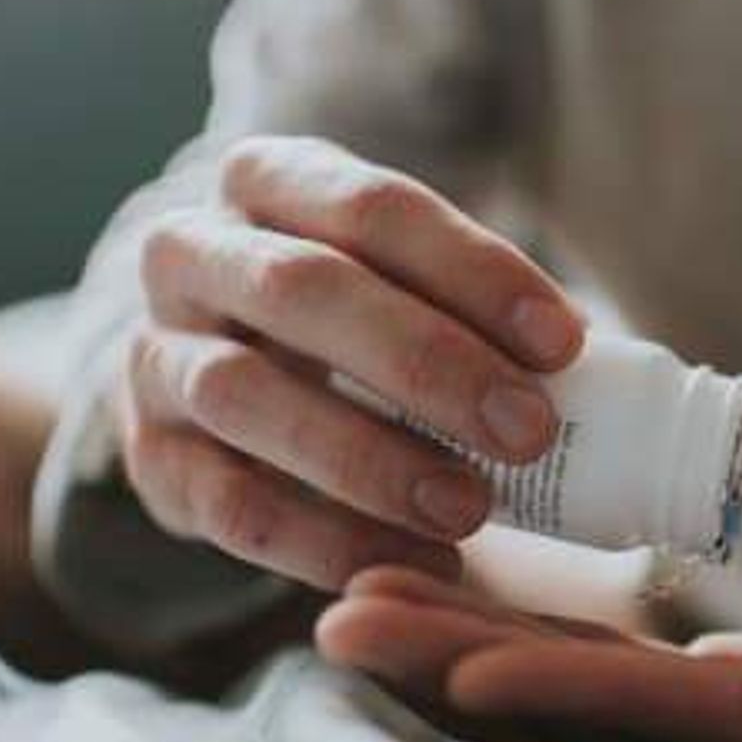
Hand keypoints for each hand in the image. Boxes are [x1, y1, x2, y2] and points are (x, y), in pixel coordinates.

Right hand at [121, 136, 584, 590]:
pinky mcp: (149, 458)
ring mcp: (156, 357)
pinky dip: (328, 541)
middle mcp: (192, 253)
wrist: (205, 366)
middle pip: (305, 290)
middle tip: (531, 430)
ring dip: (370, 459)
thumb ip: (467, 300)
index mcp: (267, 180)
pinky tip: (417, 561)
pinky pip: (231, 505)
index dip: (473, 271)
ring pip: (247, 398)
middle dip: (428, 362)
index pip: (372, 208)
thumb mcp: (392, 273)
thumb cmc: (343, 312)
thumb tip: (592, 358)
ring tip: (472, 509)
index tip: (565, 341)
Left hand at [317, 562, 741, 741]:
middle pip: (600, 719)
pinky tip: (460, 608)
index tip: (450, 660)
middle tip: (339, 620)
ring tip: (358, 605)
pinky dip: (534, 645)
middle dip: (466, 670)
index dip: (568, 693)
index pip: (691, 721)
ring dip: (471, 652)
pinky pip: (624, 678)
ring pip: (591, 700)